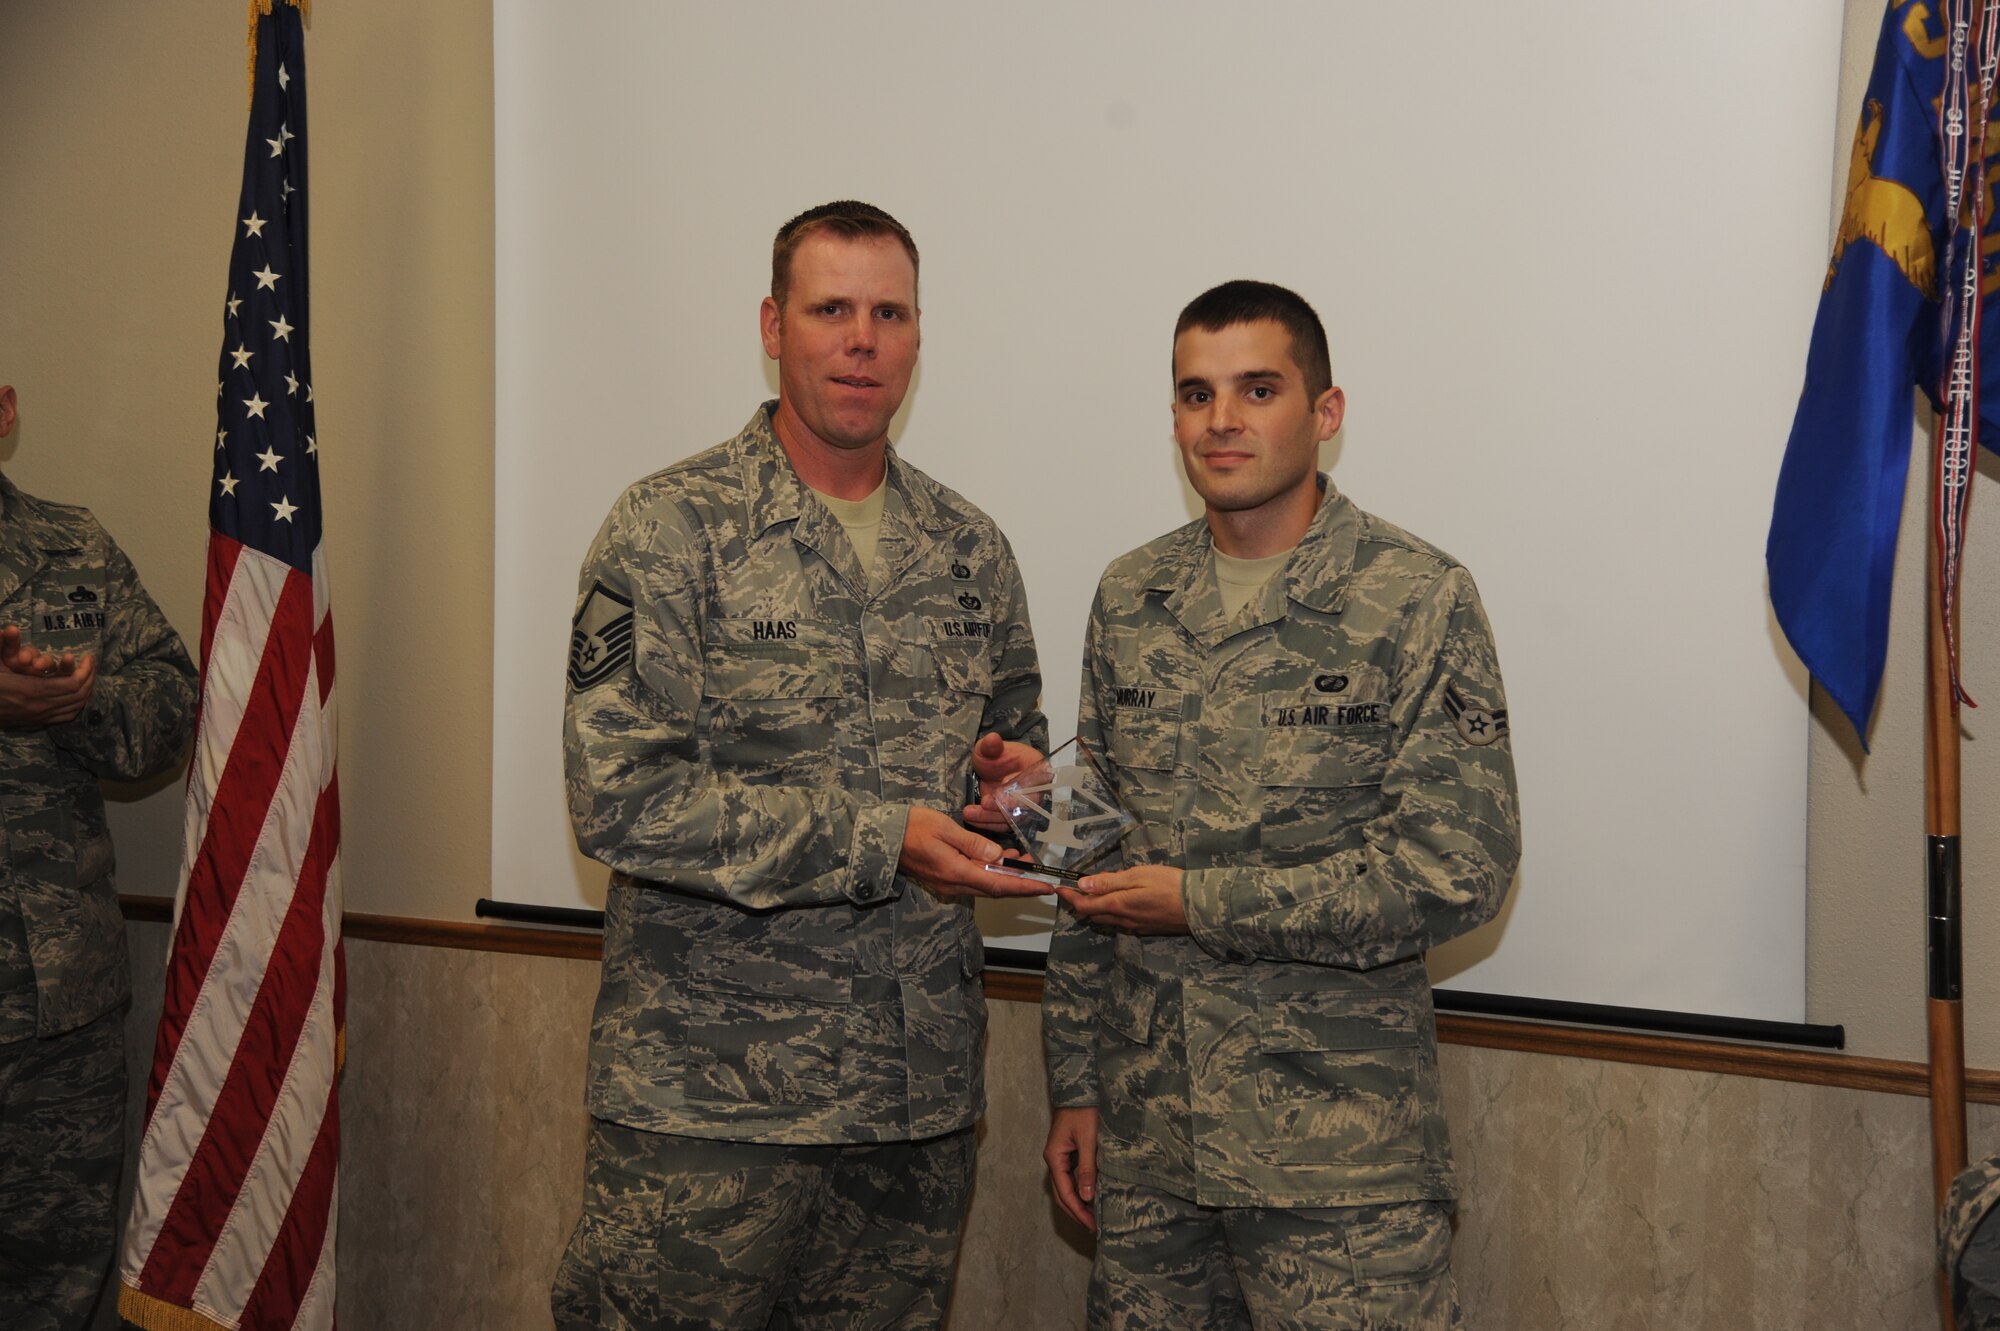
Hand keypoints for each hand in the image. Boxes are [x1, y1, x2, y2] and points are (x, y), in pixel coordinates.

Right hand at [0, 630, 97, 728]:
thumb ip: (6, 647)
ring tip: (87, 675)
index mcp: (32, 690)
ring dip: (86, 690)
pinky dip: (77, 704)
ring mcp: (39, 717)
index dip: (86, 669)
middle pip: (79, 695)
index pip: (73, 683)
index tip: (88, 656)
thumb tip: (9, 628)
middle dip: (90, 677)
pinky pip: (66, 716)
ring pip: (75, 707)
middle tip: (91, 664)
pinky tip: (77, 693)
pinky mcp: (36, 723)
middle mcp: (39, 706)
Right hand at [898, 806, 1050, 898]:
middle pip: (994, 889)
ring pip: (984, 885)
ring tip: (1021, 860)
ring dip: (1004, 877)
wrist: (882, 836)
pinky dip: (989, 873)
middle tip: (1038, 869)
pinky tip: (996, 860)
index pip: (998, 884)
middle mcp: (954, 884)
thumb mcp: (945, 828)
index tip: (1046, 887)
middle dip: (1019, 882)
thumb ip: (973, 843)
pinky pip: (972, 881)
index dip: (1024, 887)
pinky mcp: (943, 879)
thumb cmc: (912, 827)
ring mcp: (947, 884)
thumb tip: (998, 857)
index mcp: (956, 872)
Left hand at [961, 732, 1044, 832]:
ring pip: (1013, 818)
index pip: (1035, 781)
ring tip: (970, 813)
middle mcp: (1036, 791)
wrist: (989, 770)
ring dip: (990, 817)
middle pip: (1026, 805)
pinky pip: (1003, 826)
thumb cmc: (994, 756)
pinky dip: (987, 824)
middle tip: (984, 802)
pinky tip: (972, 819)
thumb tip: (993, 739)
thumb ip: (991, 745)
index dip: (1020, 787)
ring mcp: (1024, 807)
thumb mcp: (988, 748)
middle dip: (1003, 806)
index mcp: (1037, 769)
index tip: (1001, 789)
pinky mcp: (1012, 818)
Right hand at [1044, 1106, 1099, 1231]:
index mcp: (1055, 1158)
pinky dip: (1081, 1190)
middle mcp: (1054, 1160)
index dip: (1078, 1211)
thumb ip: (1087, 1169)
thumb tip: (1086, 1198)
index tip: (1092, 1225)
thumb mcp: (1088, 1141)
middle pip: (1062, 1194)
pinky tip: (1093, 1196)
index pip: (1065, 1193)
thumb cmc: (1084, 1112)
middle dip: (1076, 1212)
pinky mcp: (1069, 1152)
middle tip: (1094, 1227)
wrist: (1080, 1089)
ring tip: (1094, 1216)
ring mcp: (1061, 1156)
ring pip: (1066, 1187)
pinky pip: (1073, 1177)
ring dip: (1079, 1203)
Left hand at [1055, 863, 1189, 934]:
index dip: (1069, 897)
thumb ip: (1110, 881)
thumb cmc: (1169, 885)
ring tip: (1095, 892)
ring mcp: (1135, 926)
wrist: (1200, 907)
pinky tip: (1119, 902)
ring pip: (1108, 919)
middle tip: (1076, 887)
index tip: (1059, 888)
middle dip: (1081, 902)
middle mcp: (1123, 920)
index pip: (1085, 905)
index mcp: (1118, 905)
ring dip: (1097, 908)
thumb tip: (1083, 885)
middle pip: (1094, 915)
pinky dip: (1113, 912)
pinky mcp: (1147, 928)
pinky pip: (1122, 922)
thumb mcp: (1138, 876)